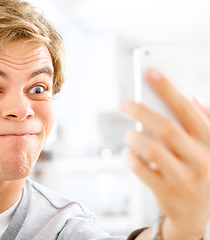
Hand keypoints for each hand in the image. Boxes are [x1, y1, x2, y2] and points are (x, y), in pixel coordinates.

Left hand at [120, 69, 209, 239]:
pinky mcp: (167, 193)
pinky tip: (130, 154)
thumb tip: (192, 96)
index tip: (150, 71)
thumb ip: (205, 122)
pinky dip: (130, 158)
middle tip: (124, 102)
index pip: (188, 109)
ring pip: (151, 149)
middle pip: (166, 128)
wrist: (196, 215)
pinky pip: (141, 170)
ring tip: (129, 133)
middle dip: (142, 110)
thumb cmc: (198, 171)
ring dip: (134, 137)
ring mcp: (185, 178)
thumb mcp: (208, 148)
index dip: (168, 89)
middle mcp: (201, 159)